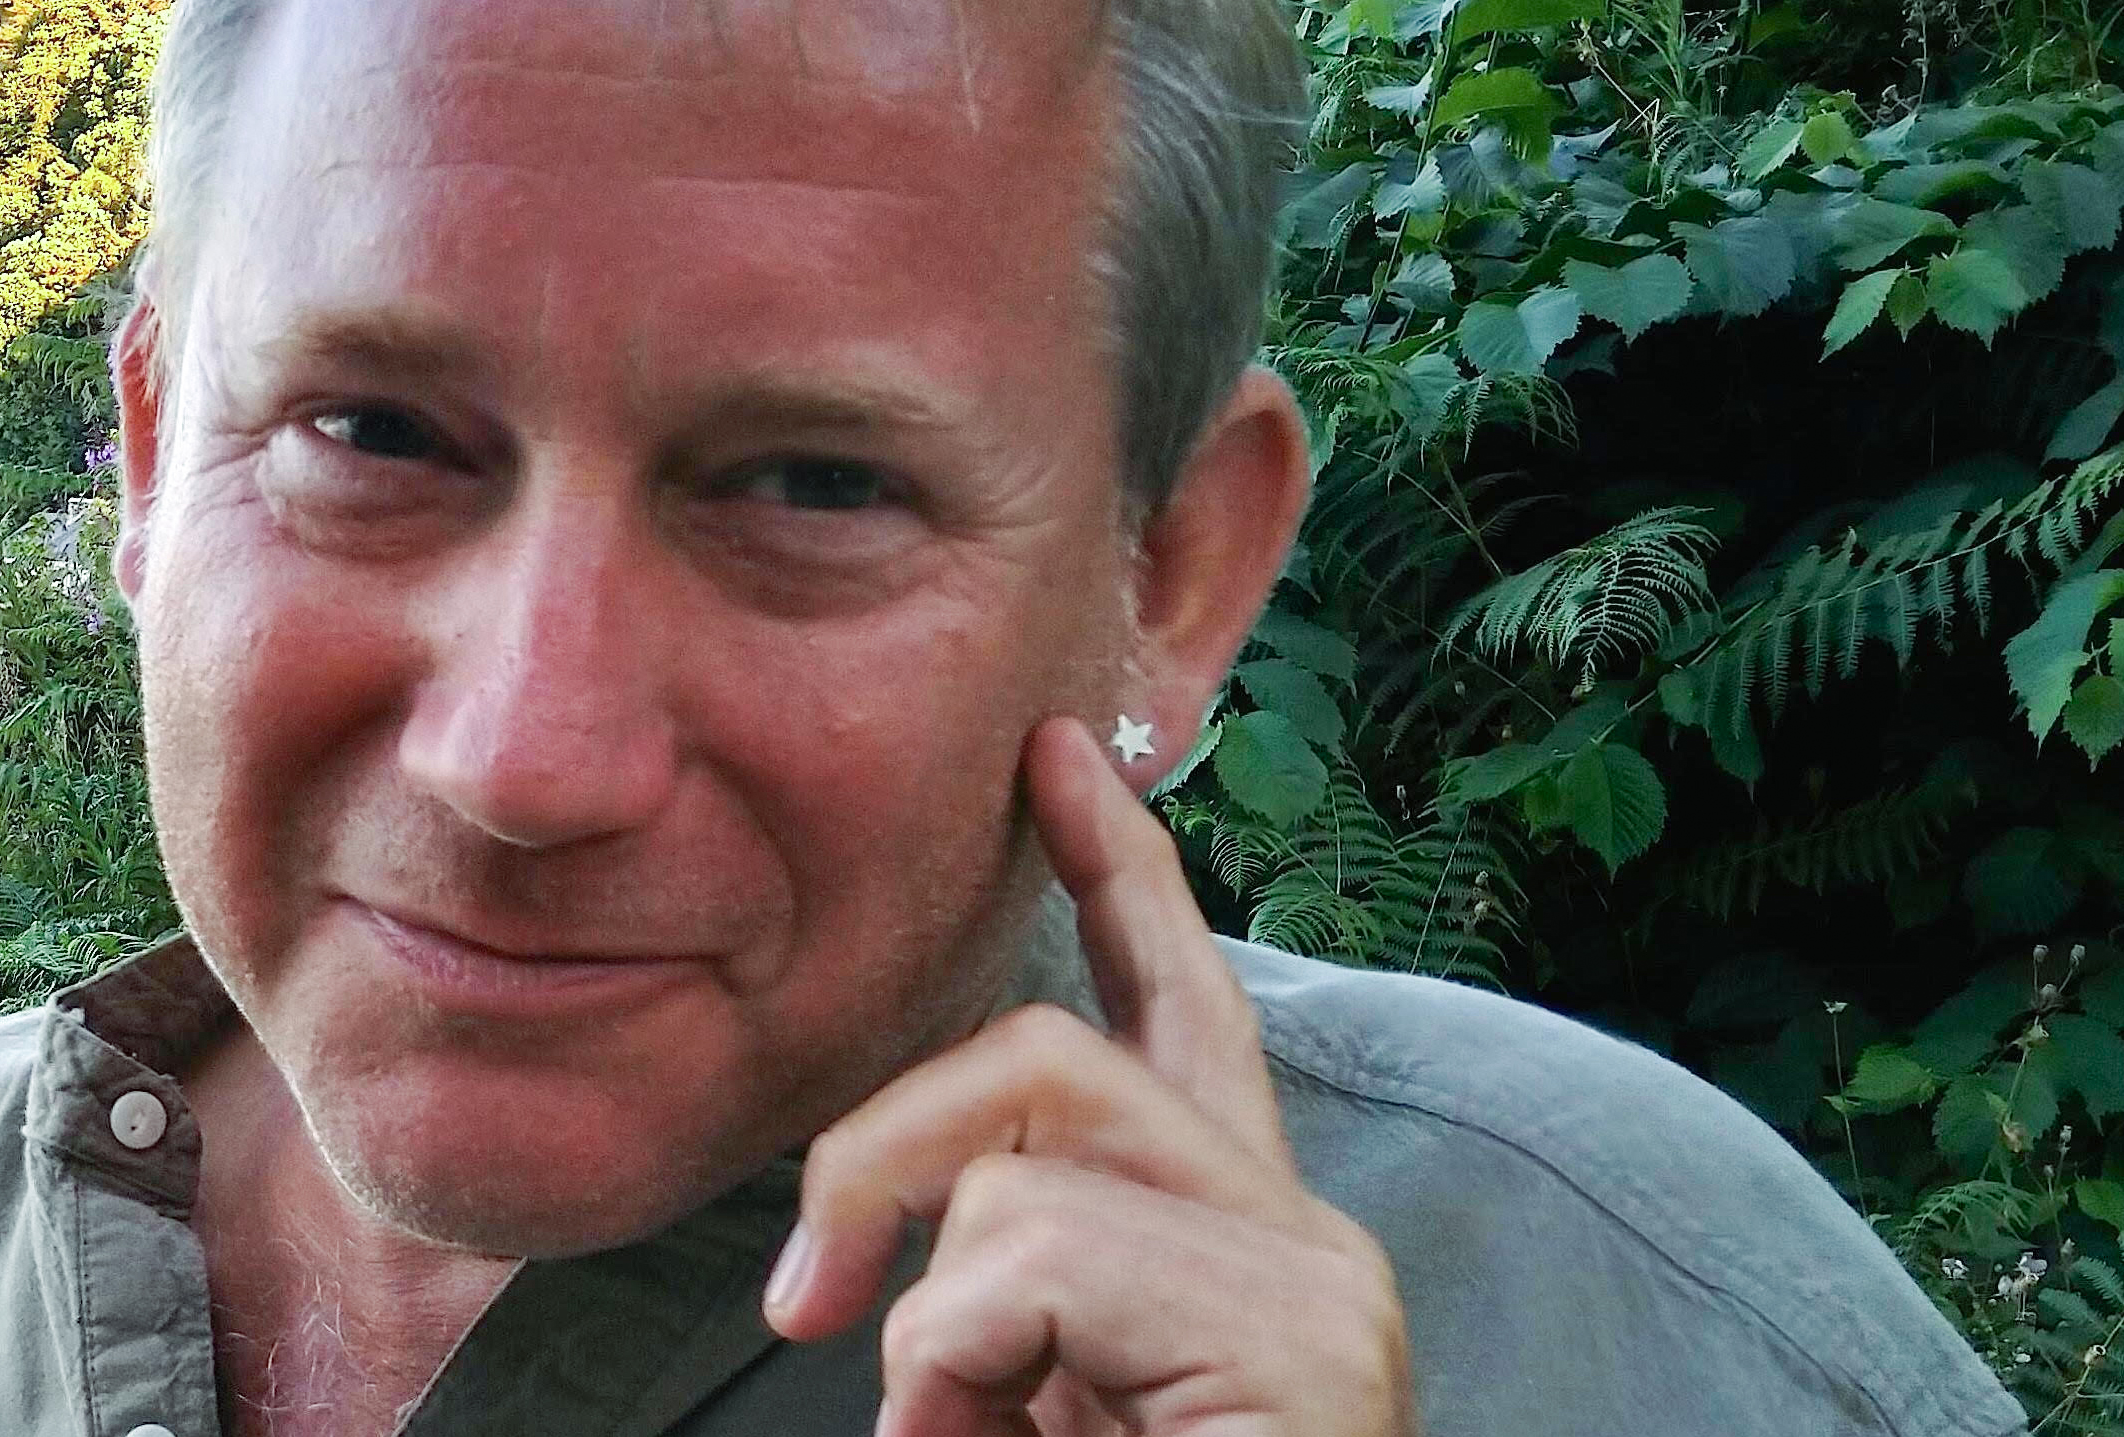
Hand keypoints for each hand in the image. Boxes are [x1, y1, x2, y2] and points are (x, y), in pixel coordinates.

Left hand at [761, 716, 1415, 1436]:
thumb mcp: (1026, 1384)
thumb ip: (995, 1286)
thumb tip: (865, 1265)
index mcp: (1234, 1237)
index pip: (1180, 1011)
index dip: (1118, 874)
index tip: (1053, 754)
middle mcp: (1302, 1239)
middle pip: (1056, 1054)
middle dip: (886, 1146)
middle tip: (806, 1299)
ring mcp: (1317, 1285)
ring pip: (1029, 1151)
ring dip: (931, 1314)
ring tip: (948, 1434)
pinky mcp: (1307, 1342)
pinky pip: (1042, 1247)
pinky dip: (956, 1360)